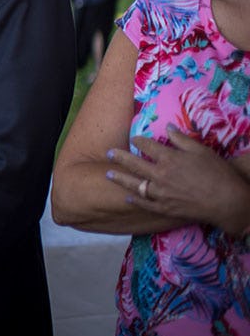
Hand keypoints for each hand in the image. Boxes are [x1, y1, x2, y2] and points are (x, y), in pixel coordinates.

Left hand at [107, 126, 249, 235]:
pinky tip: (127, 197)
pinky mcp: (164, 208)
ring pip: (134, 185)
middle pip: (134, 164)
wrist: (228, 202)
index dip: (139, 140)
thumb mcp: (201, 151)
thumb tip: (168, 126)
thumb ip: (181, 139)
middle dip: (119, 157)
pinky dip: (135, 200)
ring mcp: (160, 193)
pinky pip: (145, 204)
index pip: (147, 146)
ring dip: (120, 178)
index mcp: (169, 159)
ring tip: (108, 174)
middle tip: (109, 152)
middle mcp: (160, 175)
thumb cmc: (217, 173)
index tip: (134, 138)